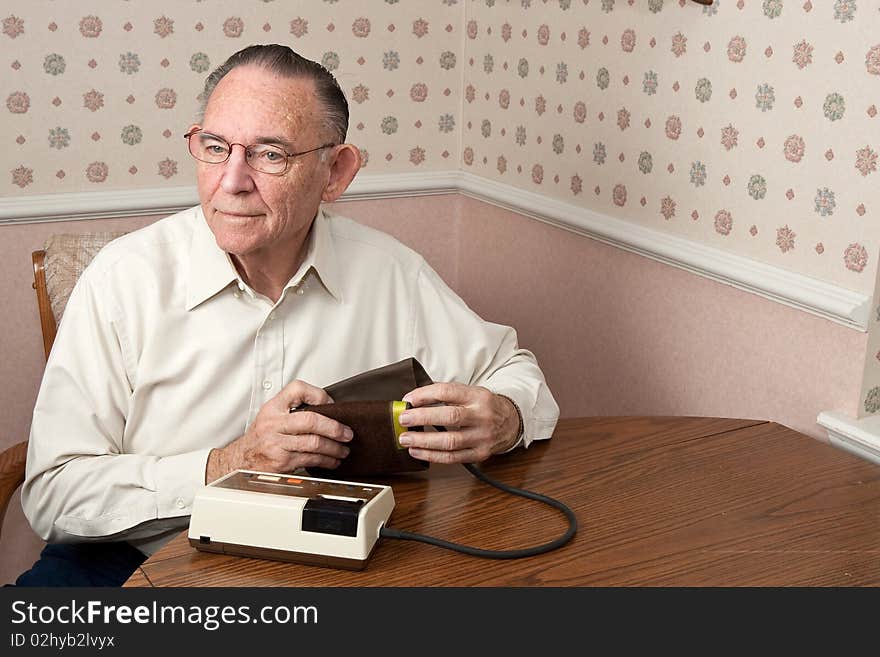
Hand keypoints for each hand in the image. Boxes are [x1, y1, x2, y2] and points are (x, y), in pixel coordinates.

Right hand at [206, 380, 352, 481]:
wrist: (240, 460)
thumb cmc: (260, 437)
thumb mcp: (271, 414)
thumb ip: (293, 407)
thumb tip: (327, 408)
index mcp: (273, 407)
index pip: (297, 389)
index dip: (319, 395)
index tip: (331, 404)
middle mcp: (274, 423)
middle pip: (311, 420)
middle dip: (334, 427)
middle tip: (347, 433)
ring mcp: (277, 444)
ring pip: (314, 443)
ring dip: (334, 448)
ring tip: (343, 449)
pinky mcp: (282, 462)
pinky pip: (310, 460)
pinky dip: (326, 461)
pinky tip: (332, 460)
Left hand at [397, 382, 520, 463]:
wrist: (510, 422)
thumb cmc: (484, 407)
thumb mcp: (470, 392)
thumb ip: (446, 395)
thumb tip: (414, 400)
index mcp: (478, 396)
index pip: (448, 392)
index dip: (426, 395)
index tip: (408, 399)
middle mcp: (482, 416)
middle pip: (450, 417)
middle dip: (423, 418)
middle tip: (404, 419)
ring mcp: (482, 437)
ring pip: (450, 441)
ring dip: (424, 441)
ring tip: (406, 439)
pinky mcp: (480, 454)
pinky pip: (452, 458)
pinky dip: (432, 456)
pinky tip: (417, 451)